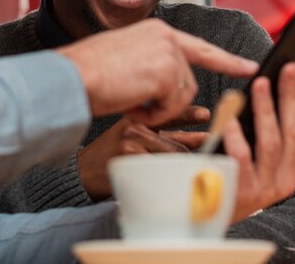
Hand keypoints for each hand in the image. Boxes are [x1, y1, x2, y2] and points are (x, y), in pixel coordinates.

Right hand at [59, 18, 257, 126]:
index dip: (226, 60)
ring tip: (129, 100)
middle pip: (188, 81)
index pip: (198, 47)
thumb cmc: (90, 73)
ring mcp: (168, 52)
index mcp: (156, 31)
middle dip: (169, 101)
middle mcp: (166, 36)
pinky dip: (153, 114)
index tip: (250, 67)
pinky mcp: (166, 71)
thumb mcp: (127, 59)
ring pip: (182, 95)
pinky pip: (172, 105)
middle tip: (136, 102)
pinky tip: (131, 105)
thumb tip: (170, 83)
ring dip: (158, 108)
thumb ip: (153, 63)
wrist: (71, 77)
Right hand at [78, 109, 209, 200]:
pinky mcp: (128, 153)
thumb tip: (195, 140)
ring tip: (196, 172)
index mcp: (139, 118)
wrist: (83, 170)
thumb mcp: (131, 134)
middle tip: (211, 155)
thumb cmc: (110, 154)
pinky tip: (174, 181)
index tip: (205, 115)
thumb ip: (159, 134)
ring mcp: (132, 139)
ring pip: (170, 154)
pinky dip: (169, 176)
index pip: (170, 113)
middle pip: (176, 140)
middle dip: (194, 150)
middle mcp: (137, 124)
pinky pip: (158, 167)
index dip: (190, 114)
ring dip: (185, 166)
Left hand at [222, 62, 294, 221]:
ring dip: (266, 109)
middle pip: (292, 130)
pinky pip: (242, 159)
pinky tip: (229, 116)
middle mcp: (288, 179)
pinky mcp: (243, 193)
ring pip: (271, 142)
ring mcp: (267, 188)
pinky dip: (236, 135)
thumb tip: (279, 87)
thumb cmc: (237, 171)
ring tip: (260, 82)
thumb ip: (272, 128)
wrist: (213, 213)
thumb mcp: (262, 153)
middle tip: (287, 66)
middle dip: (291, 95)